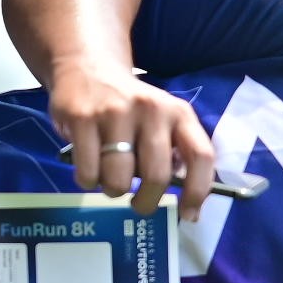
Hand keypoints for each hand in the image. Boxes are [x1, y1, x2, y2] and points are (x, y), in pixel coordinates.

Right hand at [49, 60, 217, 218]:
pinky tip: (90, 167)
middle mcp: (150, 109)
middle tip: (139, 204)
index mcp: (178, 112)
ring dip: (113, 190)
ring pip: (118, 180)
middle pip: (156, 176)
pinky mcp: (82, 117)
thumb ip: (175, 154)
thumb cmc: (131, 108)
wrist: (88, 69)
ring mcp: (114, 112)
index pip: (200, 155)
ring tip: (109, 177)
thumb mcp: (162, 120)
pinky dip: (88, 181)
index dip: (197, 191)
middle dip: (146, 202)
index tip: (187, 214)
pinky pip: (88, 173)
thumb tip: (187, 207)